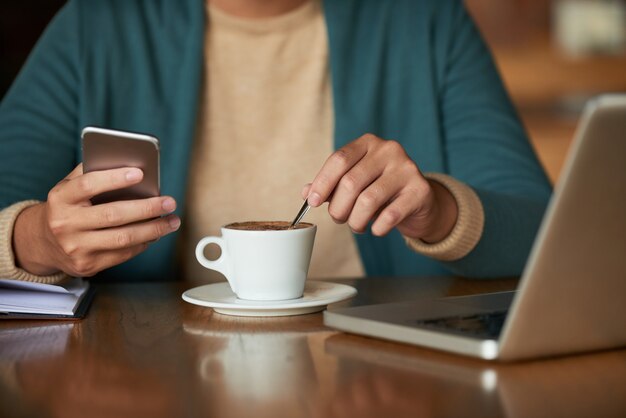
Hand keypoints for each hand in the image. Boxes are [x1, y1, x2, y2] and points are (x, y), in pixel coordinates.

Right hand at [13, 164, 179, 276]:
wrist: (45, 243)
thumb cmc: (68, 207)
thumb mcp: (70, 187)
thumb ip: (93, 172)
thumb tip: (129, 161)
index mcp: (60, 198)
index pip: (88, 185)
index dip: (115, 178)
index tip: (140, 173)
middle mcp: (65, 224)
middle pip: (113, 215)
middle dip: (147, 208)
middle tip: (169, 202)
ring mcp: (75, 247)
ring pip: (123, 238)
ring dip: (154, 230)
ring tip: (172, 221)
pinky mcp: (87, 265)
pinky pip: (123, 254)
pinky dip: (143, 243)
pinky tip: (155, 234)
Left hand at [302, 134, 456, 241]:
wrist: (419, 201)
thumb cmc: (381, 191)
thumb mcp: (355, 183)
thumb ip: (331, 186)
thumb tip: (307, 193)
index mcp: (368, 143)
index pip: (339, 159)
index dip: (322, 182)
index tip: (312, 202)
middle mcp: (389, 150)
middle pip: (351, 182)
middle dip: (338, 208)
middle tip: (339, 219)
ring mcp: (407, 168)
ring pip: (368, 200)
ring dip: (356, 221)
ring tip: (356, 226)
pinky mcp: (420, 190)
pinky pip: (390, 215)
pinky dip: (377, 228)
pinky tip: (376, 229)